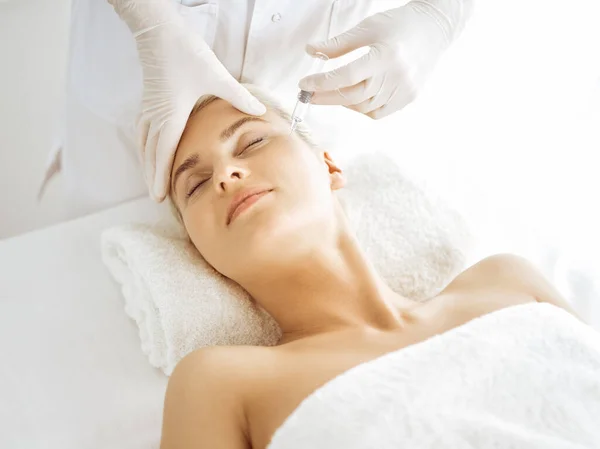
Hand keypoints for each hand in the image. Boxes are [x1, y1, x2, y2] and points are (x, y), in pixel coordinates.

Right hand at [107, 0, 265, 200]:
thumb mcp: (216, 76)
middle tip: (157, 197)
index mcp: (171, 114)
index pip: (162, 153)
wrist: (158, 30)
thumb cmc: (184, 52)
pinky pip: (142, 131)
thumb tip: (260, 111)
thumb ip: (239, 97)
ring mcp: (149, 109)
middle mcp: (156, 115)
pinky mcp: (147, 101)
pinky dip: (145, 146)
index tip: (159, 195)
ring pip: (144, 144)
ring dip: (147, 164)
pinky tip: (148, 151)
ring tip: (152, 181)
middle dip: (152, 177)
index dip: (159, 176)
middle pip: (150, 154)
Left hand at [299, 1, 469, 118]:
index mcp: (385, 55)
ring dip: (344, 103)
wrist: (434, 29)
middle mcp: (396, 76)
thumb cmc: (399, 24)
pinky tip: (354, 98)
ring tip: (332, 92)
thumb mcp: (367, 28)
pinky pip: (379, 112)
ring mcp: (405, 89)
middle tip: (309, 95)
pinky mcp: (409, 97)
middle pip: (354, 96)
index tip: (304, 84)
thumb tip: (310, 51)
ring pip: (365, 107)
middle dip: (327, 97)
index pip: (347, 76)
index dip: (322, 83)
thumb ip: (338, 44)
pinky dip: (362, 109)